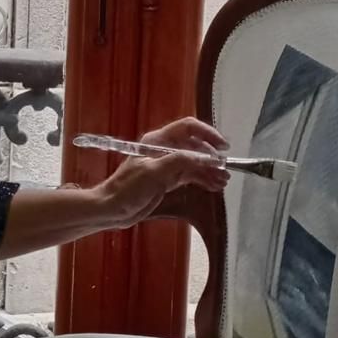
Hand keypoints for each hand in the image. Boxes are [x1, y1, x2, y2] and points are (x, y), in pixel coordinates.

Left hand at [97, 116, 229, 228]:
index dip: (207, 134)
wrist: (112, 209)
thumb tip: (205, 157)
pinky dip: (202, 179)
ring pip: (194, 162)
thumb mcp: (154, 173)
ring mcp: (167, 165)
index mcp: (158, 140)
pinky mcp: (168, 180)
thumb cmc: (129, 188)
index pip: (188, 128)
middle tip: (225, 169)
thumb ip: (180, 161)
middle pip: (194, 146)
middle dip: (211, 156)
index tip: (223, 147)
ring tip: (223, 181)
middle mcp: (164, 149)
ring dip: (209, 170)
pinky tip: (214, 186)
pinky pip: (190, 175)